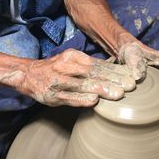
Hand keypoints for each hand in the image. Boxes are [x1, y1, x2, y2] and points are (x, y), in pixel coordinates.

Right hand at [16, 49, 135, 106]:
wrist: (28, 75)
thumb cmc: (56, 69)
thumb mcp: (72, 61)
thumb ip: (90, 66)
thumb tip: (115, 70)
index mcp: (73, 57)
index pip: (98, 64)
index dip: (115, 71)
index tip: (130, 76)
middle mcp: (66, 67)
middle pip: (93, 73)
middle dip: (113, 80)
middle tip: (130, 86)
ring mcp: (58, 81)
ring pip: (82, 85)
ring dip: (101, 89)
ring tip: (117, 94)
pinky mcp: (51, 95)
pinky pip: (68, 97)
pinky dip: (81, 99)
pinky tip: (94, 101)